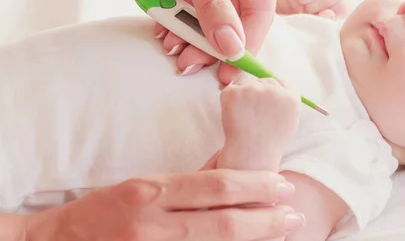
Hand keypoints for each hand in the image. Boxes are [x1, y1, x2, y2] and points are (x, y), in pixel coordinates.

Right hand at [26, 169, 304, 240]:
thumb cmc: (106, 209)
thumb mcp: (144, 184)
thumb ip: (187, 184)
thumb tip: (234, 174)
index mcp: (152, 190)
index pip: (216, 186)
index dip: (256, 186)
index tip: (283, 186)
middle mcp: (153, 222)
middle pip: (225, 222)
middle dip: (267, 220)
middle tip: (294, 217)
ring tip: (283, 235)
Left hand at [104, 0, 277, 83]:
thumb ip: (213, 7)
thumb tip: (232, 48)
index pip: (261, 9)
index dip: (246, 42)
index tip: (230, 68)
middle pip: (236, 20)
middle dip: (214, 44)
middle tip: (194, 64)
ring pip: (213, 22)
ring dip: (194, 39)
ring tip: (176, 52)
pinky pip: (192, 16)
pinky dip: (180, 28)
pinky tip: (166, 34)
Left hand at [217, 78, 300, 170]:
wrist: (249, 156)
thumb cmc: (269, 141)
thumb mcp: (290, 120)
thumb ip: (286, 101)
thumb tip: (274, 86)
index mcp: (291, 98)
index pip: (282, 82)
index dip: (273, 91)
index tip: (266, 102)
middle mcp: (273, 91)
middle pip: (264, 81)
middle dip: (258, 93)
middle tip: (253, 114)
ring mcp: (253, 90)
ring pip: (247, 85)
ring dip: (244, 97)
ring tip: (245, 118)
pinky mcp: (234, 93)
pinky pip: (231, 90)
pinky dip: (229, 101)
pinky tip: (234, 116)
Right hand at [276, 0, 349, 19]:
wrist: (285, 6)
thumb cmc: (304, 18)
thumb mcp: (316, 25)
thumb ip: (324, 22)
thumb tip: (329, 13)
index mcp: (345, 3)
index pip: (343, 5)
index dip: (325, 11)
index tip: (314, 14)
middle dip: (313, 5)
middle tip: (305, 8)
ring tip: (301, 1)